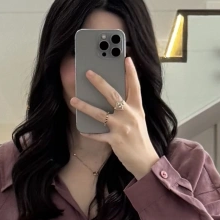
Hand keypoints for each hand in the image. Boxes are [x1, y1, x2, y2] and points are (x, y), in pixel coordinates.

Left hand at [69, 56, 159, 178]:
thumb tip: (114, 97)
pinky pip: (98, 135)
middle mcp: (130, 115)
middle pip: (112, 95)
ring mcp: (122, 128)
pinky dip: (89, 132)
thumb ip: (129, 107)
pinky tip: (81, 129)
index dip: (131, 72)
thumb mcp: (138, 119)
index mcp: (137, 108)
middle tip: (87, 72)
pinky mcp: (115, 140)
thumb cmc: (140, 139)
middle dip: (99, 82)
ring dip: (85, 106)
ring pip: (100, 114)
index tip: (126, 58)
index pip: (135, 86)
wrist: (146, 161)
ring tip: (73, 100)